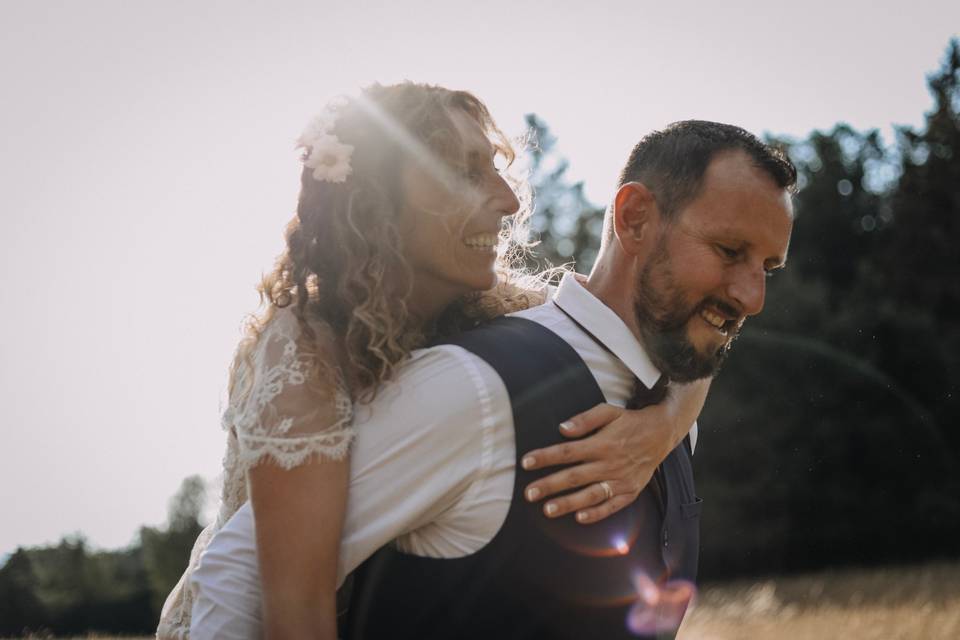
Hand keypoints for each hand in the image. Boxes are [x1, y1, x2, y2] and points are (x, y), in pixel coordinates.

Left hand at [520, 403, 683, 523]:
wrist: (662, 434)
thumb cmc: (629, 422)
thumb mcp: (609, 412)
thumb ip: (585, 420)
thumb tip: (562, 428)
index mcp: (601, 443)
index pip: (568, 451)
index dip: (546, 457)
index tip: (526, 462)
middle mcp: (610, 463)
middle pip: (574, 476)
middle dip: (550, 485)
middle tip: (529, 493)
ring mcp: (620, 480)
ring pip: (590, 495)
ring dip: (568, 503)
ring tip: (548, 510)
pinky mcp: (630, 492)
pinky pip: (612, 506)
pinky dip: (597, 513)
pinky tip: (580, 518)